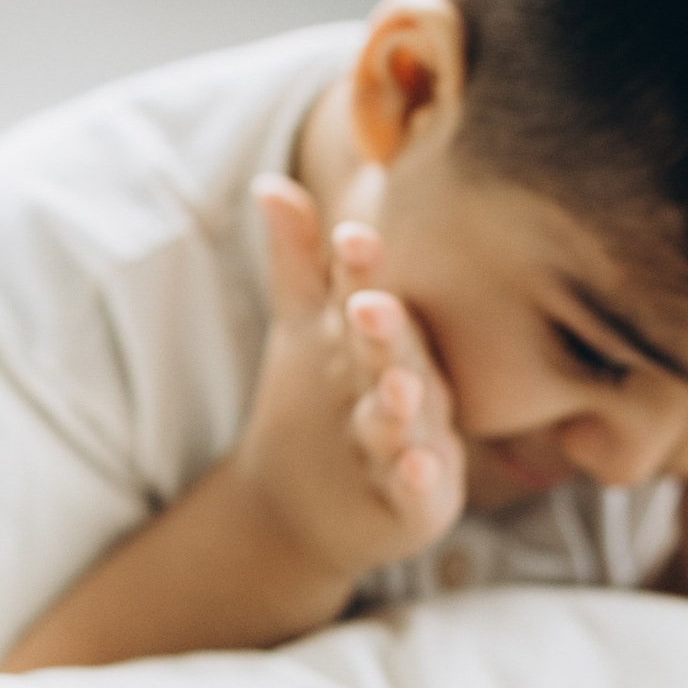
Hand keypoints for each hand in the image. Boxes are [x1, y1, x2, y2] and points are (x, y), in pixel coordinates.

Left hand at [235, 176, 467, 588]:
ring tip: (396, 386)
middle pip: (397, 352)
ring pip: (411, 419)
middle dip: (384, 331)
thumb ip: (295, 259)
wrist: (308, 504)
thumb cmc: (322, 395)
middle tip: (368, 306)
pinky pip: (420, 488)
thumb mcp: (302, 326)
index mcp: (384, 335)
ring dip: (403, 404)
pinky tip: (417, 467)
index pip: (370, 293)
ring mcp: (419, 438)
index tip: (348, 235)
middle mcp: (410, 381)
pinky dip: (419, 479)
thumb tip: (267, 182)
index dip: (362, 269)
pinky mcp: (420, 499)